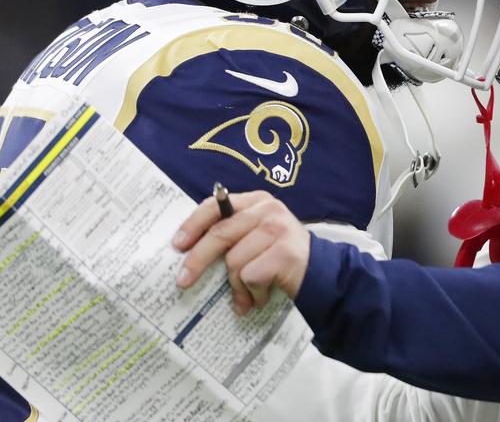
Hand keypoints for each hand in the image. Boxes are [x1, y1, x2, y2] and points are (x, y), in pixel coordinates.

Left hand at [172, 191, 310, 314]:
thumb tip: (188, 250)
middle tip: (183, 281)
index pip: (216, 206)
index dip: (193, 224)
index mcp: (257, 200)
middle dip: (197, 260)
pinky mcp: (285, 253)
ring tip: (245, 297)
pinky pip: (250, 276)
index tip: (177, 244)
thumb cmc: (280, 257)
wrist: (321, 273)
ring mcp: (278, 230)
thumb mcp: (257, 235)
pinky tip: (260, 298)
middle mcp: (268, 210)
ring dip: (237, 287)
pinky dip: (252, 293)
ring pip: (234, 261)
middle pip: (220, 233)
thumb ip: (232, 233)